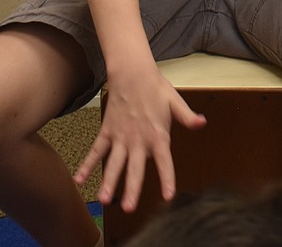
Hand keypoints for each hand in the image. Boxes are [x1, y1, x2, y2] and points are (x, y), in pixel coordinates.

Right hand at [74, 67, 206, 211]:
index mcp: (158, 134)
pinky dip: (87, 164)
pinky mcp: (107, 132)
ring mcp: (121, 136)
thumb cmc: (156, 88)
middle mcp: (138, 139)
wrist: (132, 74)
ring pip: (114, 163)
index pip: (164, 160)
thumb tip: (202, 123)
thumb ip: (187, 116)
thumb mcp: (175, 101)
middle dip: (131, 188)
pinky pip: (96, 151)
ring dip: (108, 181)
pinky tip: (79, 179)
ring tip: (104, 198)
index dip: (167, 178)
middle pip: (135, 168)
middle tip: (128, 207)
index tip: (168, 195)